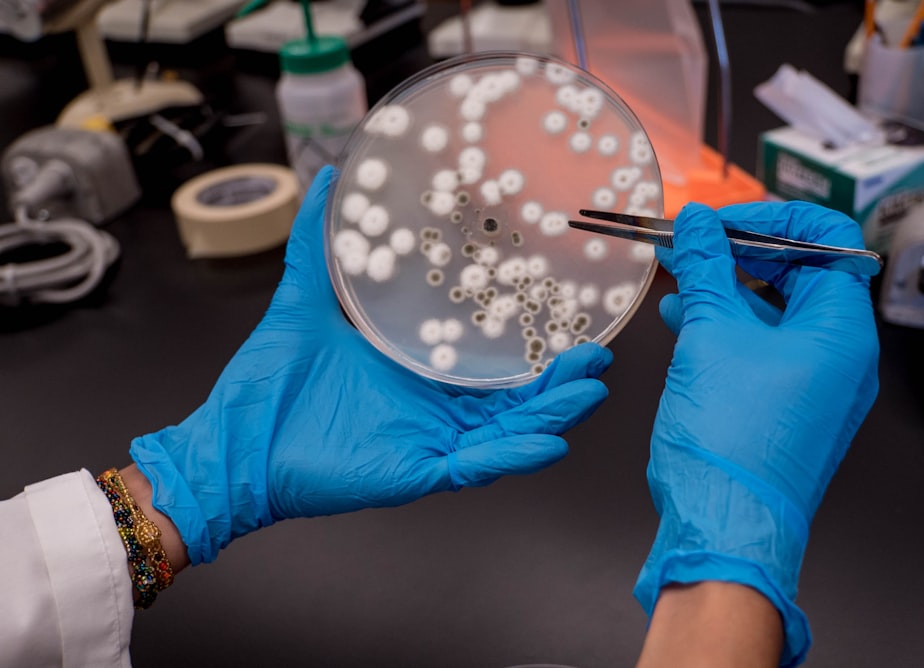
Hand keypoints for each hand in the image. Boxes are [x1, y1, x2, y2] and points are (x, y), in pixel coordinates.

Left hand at [131, 166, 611, 564]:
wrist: (234, 441)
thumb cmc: (269, 383)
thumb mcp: (302, 300)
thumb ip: (317, 242)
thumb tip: (330, 176)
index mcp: (417, 374)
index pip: (486, 360)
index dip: (529, 344)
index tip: (567, 316)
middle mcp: (432, 411)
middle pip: (512, 399)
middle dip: (558, 381)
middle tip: (597, 356)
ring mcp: (429, 443)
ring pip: (506, 433)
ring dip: (550, 413)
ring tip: (588, 390)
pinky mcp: (417, 472)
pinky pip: (475, 468)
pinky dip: (513, 456)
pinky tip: (549, 442)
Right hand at [634, 201, 878, 665]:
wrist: (722, 527)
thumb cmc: (729, 440)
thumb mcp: (710, 336)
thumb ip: (706, 269)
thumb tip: (697, 222)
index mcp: (840, 330)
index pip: (824, 240)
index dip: (769, 218)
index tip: (718, 220)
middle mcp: (838, 356)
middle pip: (796, 275)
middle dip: (737, 252)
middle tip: (689, 241)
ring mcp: (812, 386)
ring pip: (770, 314)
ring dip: (722, 289)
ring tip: (675, 272)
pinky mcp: (782, 409)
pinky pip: (757, 351)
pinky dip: (722, 328)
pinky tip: (679, 317)